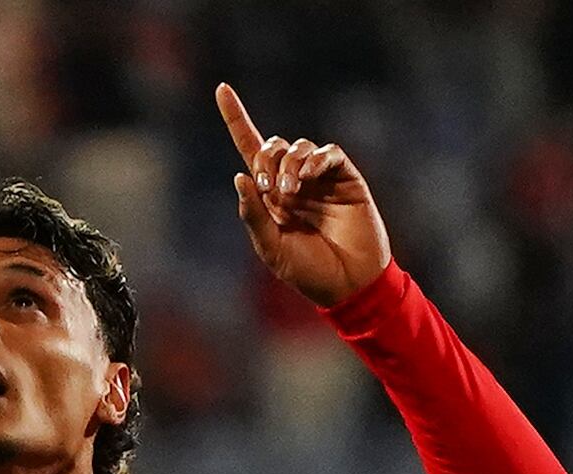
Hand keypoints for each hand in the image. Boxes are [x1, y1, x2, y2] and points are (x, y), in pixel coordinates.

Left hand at [217, 82, 390, 307]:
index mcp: (271, 197)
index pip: (250, 150)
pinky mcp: (344, 177)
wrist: (350, 284)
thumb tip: (240, 177)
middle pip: (272, 146)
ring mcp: (319, 178)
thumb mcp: (272, 249)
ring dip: (289, 164)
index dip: (236, 119)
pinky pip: (327, 152)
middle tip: (270, 189)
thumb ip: (254, 215)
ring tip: (293, 193)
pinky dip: (316, 159)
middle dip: (265, 160)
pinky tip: (310, 176)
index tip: (221, 89)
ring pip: (298, 147)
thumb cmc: (310, 273)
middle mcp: (293, 181)